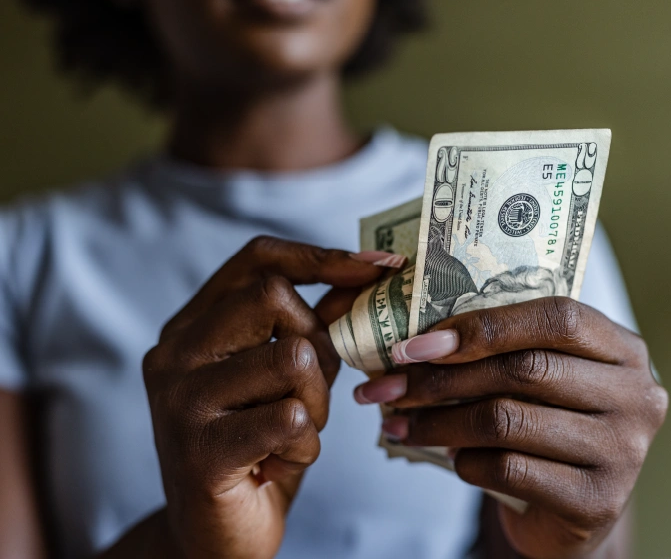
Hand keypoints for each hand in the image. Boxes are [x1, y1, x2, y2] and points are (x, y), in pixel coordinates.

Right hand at [143, 237, 384, 558]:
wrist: (215, 533)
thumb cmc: (258, 444)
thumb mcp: (285, 377)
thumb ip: (311, 328)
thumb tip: (364, 276)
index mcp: (192, 325)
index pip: (256, 258)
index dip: (321, 256)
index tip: (378, 266)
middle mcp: (175, 351)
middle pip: (273, 296)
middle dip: (318, 344)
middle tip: (309, 390)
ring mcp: (180, 398)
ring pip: (291, 358)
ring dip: (316, 402)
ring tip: (294, 431)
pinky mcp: (200, 448)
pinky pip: (291, 419)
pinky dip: (306, 444)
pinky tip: (281, 461)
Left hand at [353, 297, 667, 558]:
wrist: (572, 504)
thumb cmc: (544, 421)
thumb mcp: (535, 376)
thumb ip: (497, 351)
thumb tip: (410, 341)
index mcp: (621, 348)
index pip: (555, 318)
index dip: (481, 326)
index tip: (415, 344)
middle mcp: (635, 395)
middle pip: (524, 370)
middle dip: (440, 378)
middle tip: (386, 386)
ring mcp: (622, 451)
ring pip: (507, 421)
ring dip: (438, 423)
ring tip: (397, 423)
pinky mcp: (598, 502)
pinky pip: (509, 470)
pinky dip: (465, 462)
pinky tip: (449, 457)